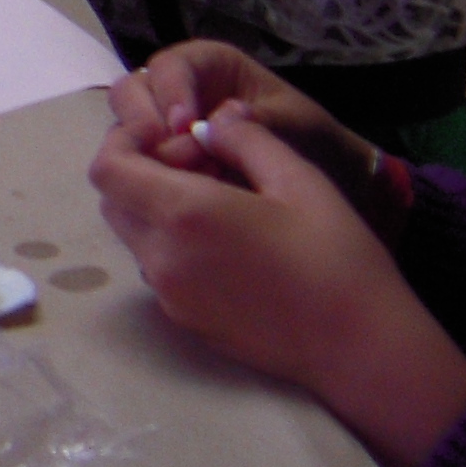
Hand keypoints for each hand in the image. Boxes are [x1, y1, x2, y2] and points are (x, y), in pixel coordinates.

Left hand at [89, 102, 465, 466]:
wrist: (357, 347)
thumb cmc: (337, 257)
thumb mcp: (298, 179)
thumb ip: (245, 139)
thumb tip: (211, 119)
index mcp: (184, 213)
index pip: (107, 168)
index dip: (126, 142)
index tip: (172, 137)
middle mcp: (162, 257)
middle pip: (114, 202)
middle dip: (141, 174)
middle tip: (200, 165)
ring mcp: (169, 296)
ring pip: (134, 237)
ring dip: (157, 211)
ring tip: (220, 204)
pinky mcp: (184, 321)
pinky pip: (158, 271)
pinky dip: (174, 246)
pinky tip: (229, 245)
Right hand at [104, 39, 377, 197]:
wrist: (322, 175)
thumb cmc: (309, 137)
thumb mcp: (293, 124)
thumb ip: (257, 121)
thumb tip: (217, 120)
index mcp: (207, 64)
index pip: (171, 66)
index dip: (171, 92)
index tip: (184, 126)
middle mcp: (177, 90)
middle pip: (132, 91)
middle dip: (141, 120)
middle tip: (164, 152)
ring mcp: (163, 127)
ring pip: (125, 128)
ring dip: (139, 152)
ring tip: (171, 178)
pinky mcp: (161, 161)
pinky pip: (136, 164)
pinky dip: (146, 178)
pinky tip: (173, 196)